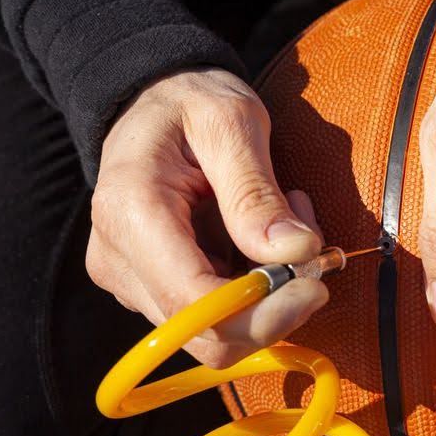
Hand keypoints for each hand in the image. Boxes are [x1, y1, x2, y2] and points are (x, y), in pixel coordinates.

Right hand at [87, 68, 327, 368]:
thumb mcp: (231, 124)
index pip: (194, 303)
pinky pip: (214, 313)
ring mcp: (130, 278)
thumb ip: (257, 193)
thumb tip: (295, 252)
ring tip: (287, 222)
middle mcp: (119, 258)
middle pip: (206, 334)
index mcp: (132, 212)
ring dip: (269, 291)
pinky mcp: (150, 286)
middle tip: (311, 250)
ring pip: (216, 329)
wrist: (152, 101)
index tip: (316, 285)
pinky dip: (255, 287)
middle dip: (274, 306)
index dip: (263, 312)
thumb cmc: (189, 102)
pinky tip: (264, 237)